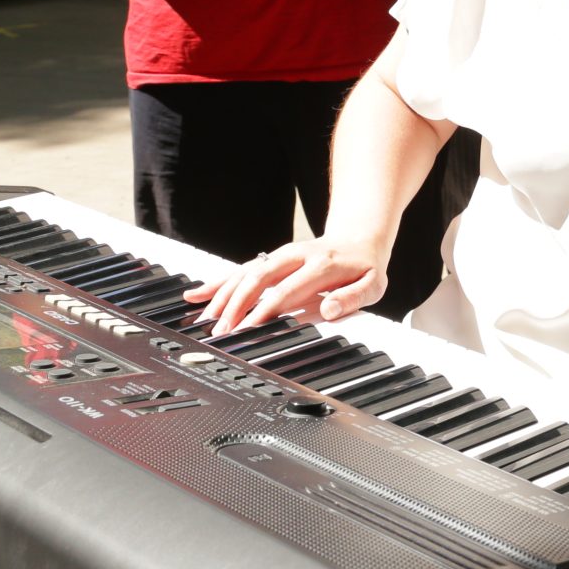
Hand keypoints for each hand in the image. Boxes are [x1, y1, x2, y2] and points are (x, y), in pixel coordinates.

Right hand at [182, 232, 391, 335]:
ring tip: (204, 319)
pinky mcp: (270, 259)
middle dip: (236, 304)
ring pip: (245, 273)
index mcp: (321, 265)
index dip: (265, 308)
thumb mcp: (372, 284)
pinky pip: (241, 269)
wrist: (359, 237)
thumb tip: (330, 310)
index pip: (287, 289)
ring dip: (223, 296)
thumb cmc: (364, 267)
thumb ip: (353, 297)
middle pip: (259, 279)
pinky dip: (218, 282)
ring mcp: (280, 256)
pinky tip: (196, 294)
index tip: (248, 327)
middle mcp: (296, 256)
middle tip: (221, 330)